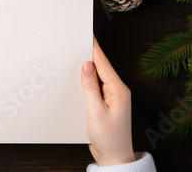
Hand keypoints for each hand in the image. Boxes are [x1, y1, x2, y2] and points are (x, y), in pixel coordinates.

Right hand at [81, 37, 134, 165]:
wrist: (114, 157)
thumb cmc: (108, 138)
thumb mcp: (96, 111)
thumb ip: (90, 87)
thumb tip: (87, 65)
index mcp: (118, 90)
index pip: (103, 63)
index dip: (94, 48)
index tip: (87, 34)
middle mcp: (117, 91)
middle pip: (100, 68)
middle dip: (88, 56)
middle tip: (75, 43)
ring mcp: (111, 98)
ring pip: (97, 77)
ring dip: (86, 70)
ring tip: (72, 58)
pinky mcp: (105, 104)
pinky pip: (95, 88)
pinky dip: (86, 82)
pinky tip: (76, 80)